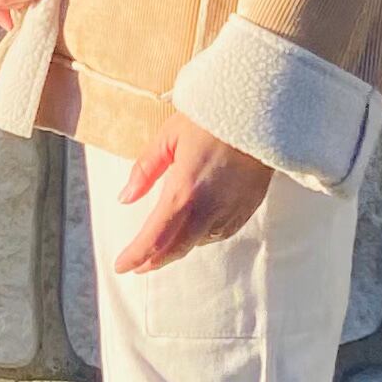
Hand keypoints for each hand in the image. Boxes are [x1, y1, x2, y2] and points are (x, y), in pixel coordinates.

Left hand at [114, 112, 273, 272]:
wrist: (260, 115)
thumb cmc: (211, 120)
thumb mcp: (168, 137)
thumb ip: (144, 170)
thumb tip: (125, 198)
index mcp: (184, 192)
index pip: (155, 237)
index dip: (135, 256)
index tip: (121, 266)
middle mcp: (208, 209)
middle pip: (176, 249)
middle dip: (154, 261)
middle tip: (138, 265)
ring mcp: (230, 212)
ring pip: (198, 242)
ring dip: (177, 247)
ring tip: (163, 244)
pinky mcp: (246, 210)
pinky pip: (219, 233)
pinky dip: (202, 236)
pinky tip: (194, 228)